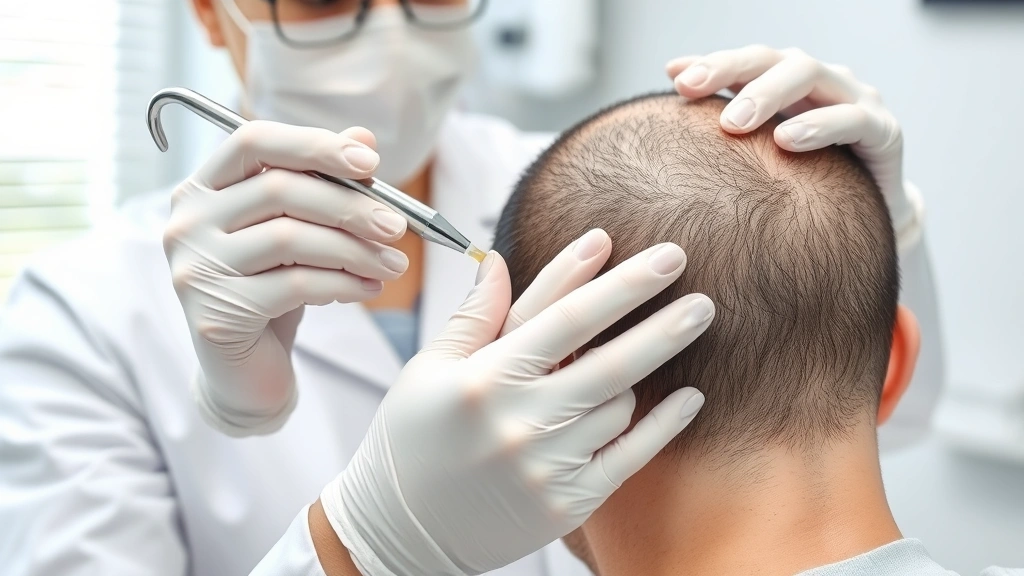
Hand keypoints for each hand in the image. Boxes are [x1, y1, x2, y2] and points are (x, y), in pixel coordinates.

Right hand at [163, 121, 408, 436]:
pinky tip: (369, 289)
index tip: (370, 163)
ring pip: (289, 239)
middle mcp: (187, 222)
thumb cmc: (274, 290)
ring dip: (354, 250)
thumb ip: (325, 182)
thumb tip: (364, 138)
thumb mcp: (301, 232)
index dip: (315, 145)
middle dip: (349, 207)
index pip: (253, 142)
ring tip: (393, 265)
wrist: (247, 372)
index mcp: (203, 188)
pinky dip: (342, 284)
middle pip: (278, 190)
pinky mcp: (214, 314)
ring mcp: (194, 269)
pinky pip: (294, 286)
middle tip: (397, 226)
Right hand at [319, 230, 713, 575]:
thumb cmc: (411, 439)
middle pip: (611, 361)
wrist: (400, 530)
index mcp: (485, 378)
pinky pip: (630, 457)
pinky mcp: (566, 503)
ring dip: (636, 376)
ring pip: (620, 406)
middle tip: (705, 292)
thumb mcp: (429, 368)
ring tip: (634, 360)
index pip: (566, 319)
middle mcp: (519, 421)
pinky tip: (690, 396)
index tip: (661, 255)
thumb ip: (475, 315)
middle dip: (664, 323)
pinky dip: (664, 425)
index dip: (619, 283)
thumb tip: (501, 260)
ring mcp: (547, 466)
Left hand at [666, 45, 917, 242]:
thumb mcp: (762, 154)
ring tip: (735, 122)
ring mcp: (856, 98)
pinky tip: (788, 140)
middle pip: (773, 58)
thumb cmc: (808, 178)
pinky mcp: (884, 130)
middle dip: (731, 72)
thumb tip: (671, 95)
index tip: (674, 79)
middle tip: (692, 92)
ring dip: (769, 93)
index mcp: (788, 82)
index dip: (712, 64)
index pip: (746, 61)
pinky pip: (852, 118)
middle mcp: (821, 79)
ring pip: (811, 74)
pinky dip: (819, 126)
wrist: (871, 212)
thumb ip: (726, 128)